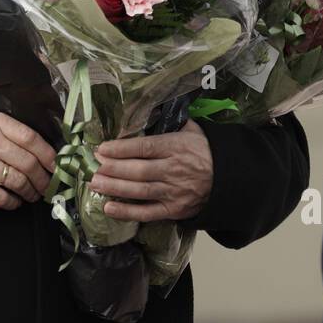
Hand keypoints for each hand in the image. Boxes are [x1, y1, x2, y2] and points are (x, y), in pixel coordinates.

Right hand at [0, 111, 56, 209]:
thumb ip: (9, 129)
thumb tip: (38, 147)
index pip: (31, 139)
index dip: (48, 154)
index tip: (56, 163)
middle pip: (29, 164)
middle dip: (44, 178)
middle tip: (49, 184)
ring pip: (18, 182)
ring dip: (31, 191)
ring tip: (34, 194)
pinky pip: (0, 197)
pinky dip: (13, 202)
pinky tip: (16, 201)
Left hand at [87, 119, 212, 222]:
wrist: (229, 179)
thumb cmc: (206, 151)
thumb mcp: (193, 130)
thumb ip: (170, 122)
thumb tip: (148, 109)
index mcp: (177, 147)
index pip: (145, 147)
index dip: (121, 148)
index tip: (102, 148)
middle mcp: (174, 169)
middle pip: (138, 170)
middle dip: (113, 168)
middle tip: (92, 166)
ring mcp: (174, 192)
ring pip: (139, 191)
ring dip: (114, 187)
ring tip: (95, 183)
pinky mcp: (174, 210)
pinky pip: (147, 213)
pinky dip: (127, 212)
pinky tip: (109, 207)